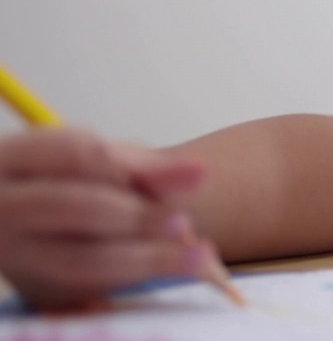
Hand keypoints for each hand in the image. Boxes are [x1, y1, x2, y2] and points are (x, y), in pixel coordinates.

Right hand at [0, 128, 213, 307]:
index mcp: (11, 162)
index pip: (77, 153)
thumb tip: (200, 173)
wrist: (31, 223)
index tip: (193, 175)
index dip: (135, 165)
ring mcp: (14, 256)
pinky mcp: (36, 291)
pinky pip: (89, 291)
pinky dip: (135, 280)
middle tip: (185, 222)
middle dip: (140, 215)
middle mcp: (4, 210)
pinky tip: (171, 270)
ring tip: (198, 256)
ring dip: (149, 258)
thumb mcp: (101, 160)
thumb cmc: (73, 183)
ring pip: (82, 261)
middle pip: (77, 207)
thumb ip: (145, 165)